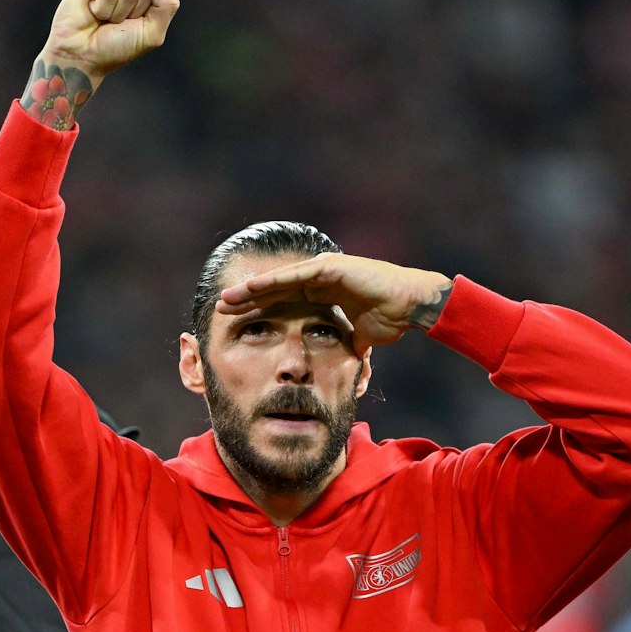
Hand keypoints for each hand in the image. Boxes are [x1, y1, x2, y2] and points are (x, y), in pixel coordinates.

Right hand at [21, 0, 178, 128]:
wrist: (83, 57)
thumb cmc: (116, 48)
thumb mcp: (151, 33)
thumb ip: (166, 5)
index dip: (145, 13)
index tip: (131, 26)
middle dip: (131, 12)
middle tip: (115, 24)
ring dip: (115, 12)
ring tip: (102, 20)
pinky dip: (101, 7)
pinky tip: (91, 12)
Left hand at [216, 254, 453, 351]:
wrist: (411, 307)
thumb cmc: (389, 318)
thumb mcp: (357, 338)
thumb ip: (346, 345)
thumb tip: (343, 364)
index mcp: (323, 291)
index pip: (283, 300)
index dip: (259, 309)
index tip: (235, 320)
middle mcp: (319, 277)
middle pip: (274, 288)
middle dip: (247, 298)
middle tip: (220, 307)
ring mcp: (323, 269)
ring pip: (279, 280)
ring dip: (251, 288)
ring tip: (226, 298)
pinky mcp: (329, 267)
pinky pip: (294, 275)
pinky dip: (272, 281)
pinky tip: (250, 287)